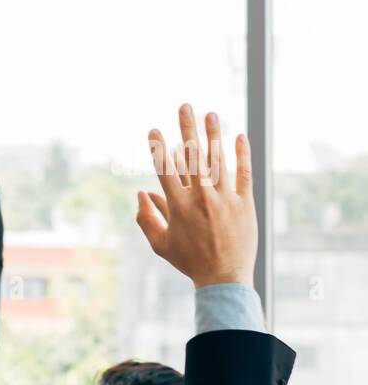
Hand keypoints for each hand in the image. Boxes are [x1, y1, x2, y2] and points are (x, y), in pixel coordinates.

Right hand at [137, 104, 256, 287]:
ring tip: (211, 113)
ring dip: (214, 134)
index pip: (165, 169)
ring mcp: (224, 199)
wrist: (223, 278)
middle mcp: (200, 198)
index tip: (153, 130)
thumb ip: (147, 218)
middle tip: (185, 106)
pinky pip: (244, 173)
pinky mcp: (244, 203)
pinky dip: (242, 154)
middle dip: (187, 128)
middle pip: (192, 156)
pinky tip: (239, 136)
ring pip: (218, 160)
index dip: (158, 147)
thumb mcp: (160, 244)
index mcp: (178, 207)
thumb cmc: (189, 261)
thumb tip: (140, 194)